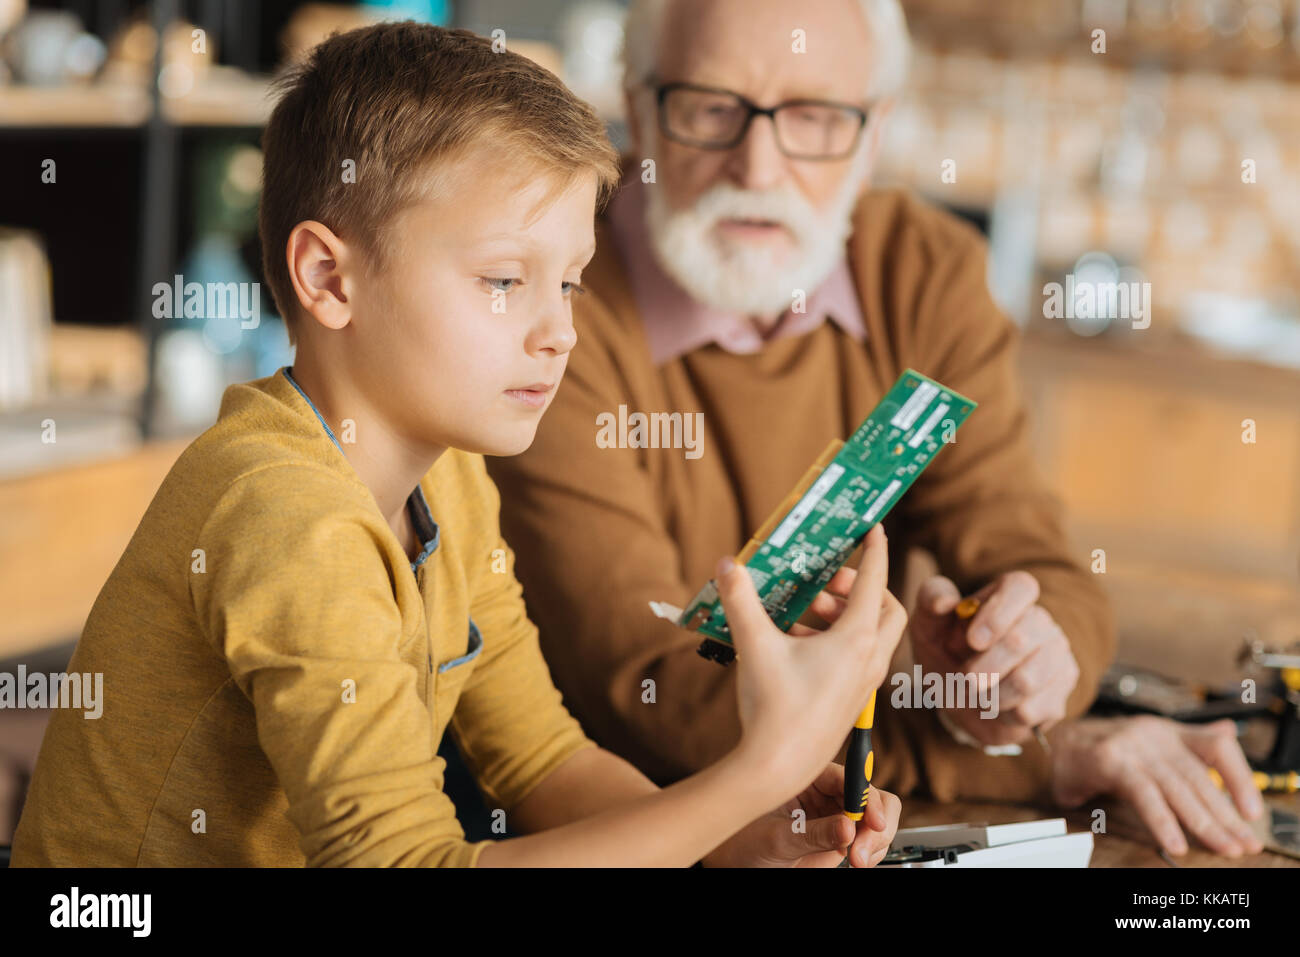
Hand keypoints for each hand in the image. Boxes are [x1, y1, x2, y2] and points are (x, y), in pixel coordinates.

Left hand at [702, 763, 901, 866]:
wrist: (736, 862)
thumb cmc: (742, 839)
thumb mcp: (775, 838)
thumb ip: (811, 834)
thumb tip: (848, 827)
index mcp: (806, 777)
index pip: (846, 777)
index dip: (865, 797)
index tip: (873, 821)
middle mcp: (825, 792)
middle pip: (871, 795)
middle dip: (876, 822)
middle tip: (863, 851)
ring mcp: (835, 815)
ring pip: (877, 817)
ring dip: (877, 839)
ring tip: (859, 860)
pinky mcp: (841, 837)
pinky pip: (871, 839)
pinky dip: (874, 850)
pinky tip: (858, 860)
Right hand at [720, 524, 906, 807]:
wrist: (777, 768)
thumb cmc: (774, 710)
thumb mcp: (754, 645)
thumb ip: (741, 600)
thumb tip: (729, 564)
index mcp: (856, 641)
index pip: (875, 582)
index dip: (875, 551)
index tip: (873, 529)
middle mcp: (869, 660)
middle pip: (887, 608)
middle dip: (862, 588)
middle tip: (828, 584)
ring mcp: (864, 682)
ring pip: (873, 634)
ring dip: (844, 614)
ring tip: (804, 612)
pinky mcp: (852, 698)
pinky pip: (858, 656)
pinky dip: (837, 639)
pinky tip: (797, 642)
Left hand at [910, 571, 1078, 746]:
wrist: (956, 693)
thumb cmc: (944, 648)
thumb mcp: (928, 620)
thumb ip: (931, 599)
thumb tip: (944, 601)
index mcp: (1012, 595)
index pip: (1022, 588)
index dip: (998, 614)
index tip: (974, 640)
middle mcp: (1042, 623)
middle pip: (1021, 641)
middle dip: (985, 666)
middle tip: (964, 679)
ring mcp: (1056, 660)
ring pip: (1026, 680)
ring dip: (988, 694)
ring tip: (973, 693)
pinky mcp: (1057, 698)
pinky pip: (1030, 711)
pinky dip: (1000, 714)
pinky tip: (994, 707)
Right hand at [1049, 716, 1264, 856]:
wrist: (1048, 746)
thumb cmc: (1098, 753)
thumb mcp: (1147, 742)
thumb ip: (1187, 742)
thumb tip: (1226, 733)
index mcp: (1166, 731)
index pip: (1217, 747)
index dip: (1239, 778)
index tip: (1251, 811)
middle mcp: (1152, 734)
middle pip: (1200, 776)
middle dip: (1225, 814)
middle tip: (1242, 843)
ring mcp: (1130, 745)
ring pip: (1177, 787)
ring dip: (1202, 821)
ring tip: (1220, 845)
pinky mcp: (1108, 761)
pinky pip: (1144, 794)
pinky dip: (1162, 820)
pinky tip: (1174, 841)